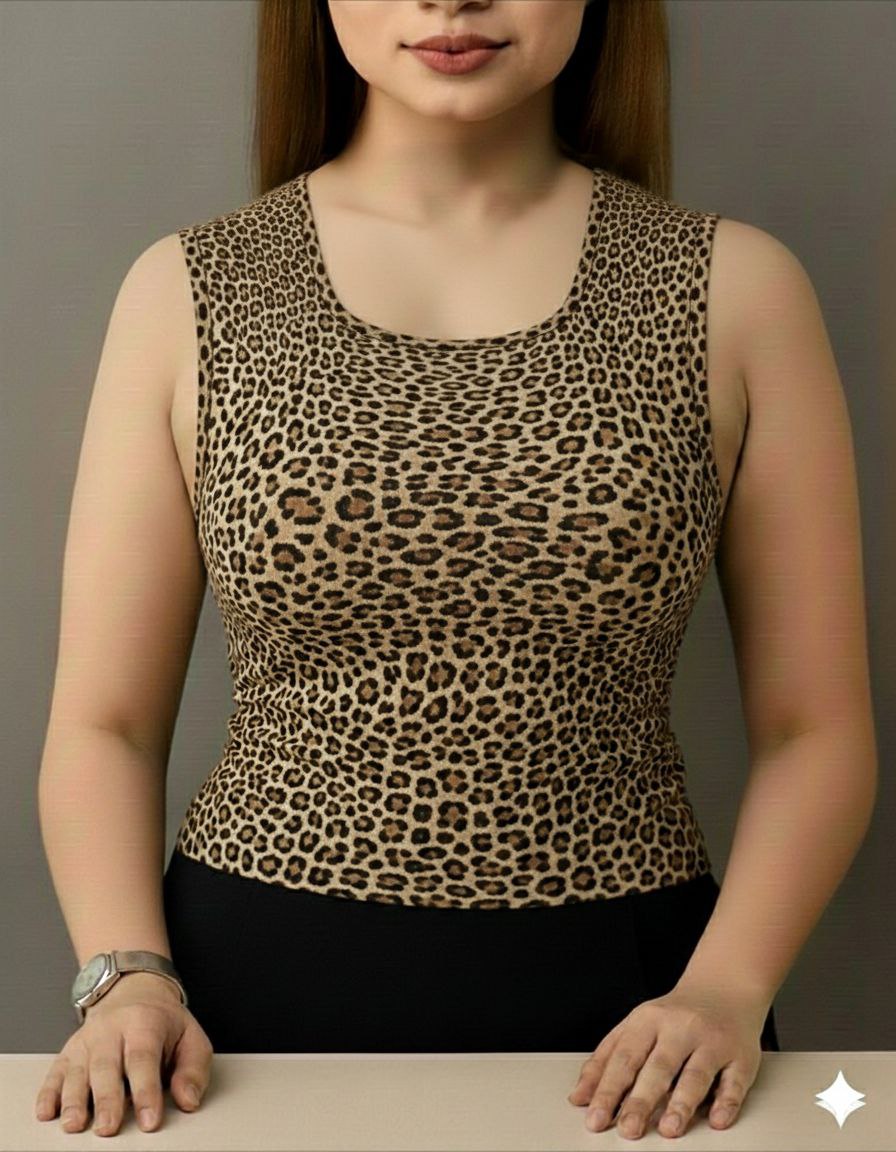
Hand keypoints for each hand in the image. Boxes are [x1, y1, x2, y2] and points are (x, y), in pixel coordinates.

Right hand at [34, 972, 212, 1136]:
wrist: (133, 990)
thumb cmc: (162, 1022)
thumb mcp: (190, 1037)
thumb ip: (193, 1070)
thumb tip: (188, 1100)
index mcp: (145, 1023)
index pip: (144, 1059)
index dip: (146, 1091)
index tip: (149, 1120)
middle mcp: (111, 1030)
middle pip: (106, 1066)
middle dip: (106, 1099)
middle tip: (108, 1127)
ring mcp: (87, 1041)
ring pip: (77, 1071)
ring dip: (73, 1100)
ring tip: (74, 1124)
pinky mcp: (68, 1052)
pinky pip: (55, 1072)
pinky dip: (49, 1093)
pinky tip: (47, 1112)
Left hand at [566, 981, 770, 1138]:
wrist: (723, 988)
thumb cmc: (674, 1015)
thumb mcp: (635, 1026)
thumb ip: (607, 1059)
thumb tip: (581, 1096)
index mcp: (648, 1019)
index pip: (624, 1057)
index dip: (608, 1089)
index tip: (596, 1116)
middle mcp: (680, 1028)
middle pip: (658, 1067)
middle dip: (641, 1100)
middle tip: (627, 1129)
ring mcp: (712, 1042)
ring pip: (696, 1074)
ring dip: (682, 1103)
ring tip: (668, 1129)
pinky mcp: (741, 1057)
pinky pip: (734, 1081)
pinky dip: (727, 1102)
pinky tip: (716, 1120)